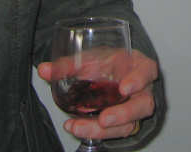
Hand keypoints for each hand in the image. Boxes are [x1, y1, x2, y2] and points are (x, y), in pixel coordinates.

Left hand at [38, 49, 157, 139]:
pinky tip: (76, 128)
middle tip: (103, 119)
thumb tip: (44, 70)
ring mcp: (135, 109)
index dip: (139, 80)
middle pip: (143, 105)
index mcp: (139, 66)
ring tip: (78, 128)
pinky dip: (95, 132)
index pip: (147, 71)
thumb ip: (69, 64)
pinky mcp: (126, 124)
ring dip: (104, 130)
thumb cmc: (109, 63)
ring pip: (129, 125)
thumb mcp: (93, 57)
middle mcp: (142, 90)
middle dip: (123, 115)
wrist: (115, 73)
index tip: (124, 88)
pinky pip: (116, 132)